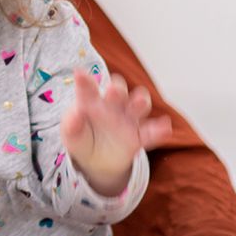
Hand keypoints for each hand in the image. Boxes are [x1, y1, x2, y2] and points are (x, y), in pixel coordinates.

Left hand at [61, 69, 171, 194]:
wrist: (96, 160)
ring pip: (138, 106)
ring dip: (141, 102)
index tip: (79, 75)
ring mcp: (127, 119)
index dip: (85, 82)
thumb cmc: (81, 139)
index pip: (88, 90)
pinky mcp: (139, 137)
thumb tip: (74, 115)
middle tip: (114, 90)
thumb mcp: (71, 134)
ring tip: (139, 102)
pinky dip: (158, 130)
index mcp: (91, 102)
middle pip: (118, 92)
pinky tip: (164, 128)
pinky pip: (151, 132)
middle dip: (117, 89)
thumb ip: (71, 125)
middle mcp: (112, 106)